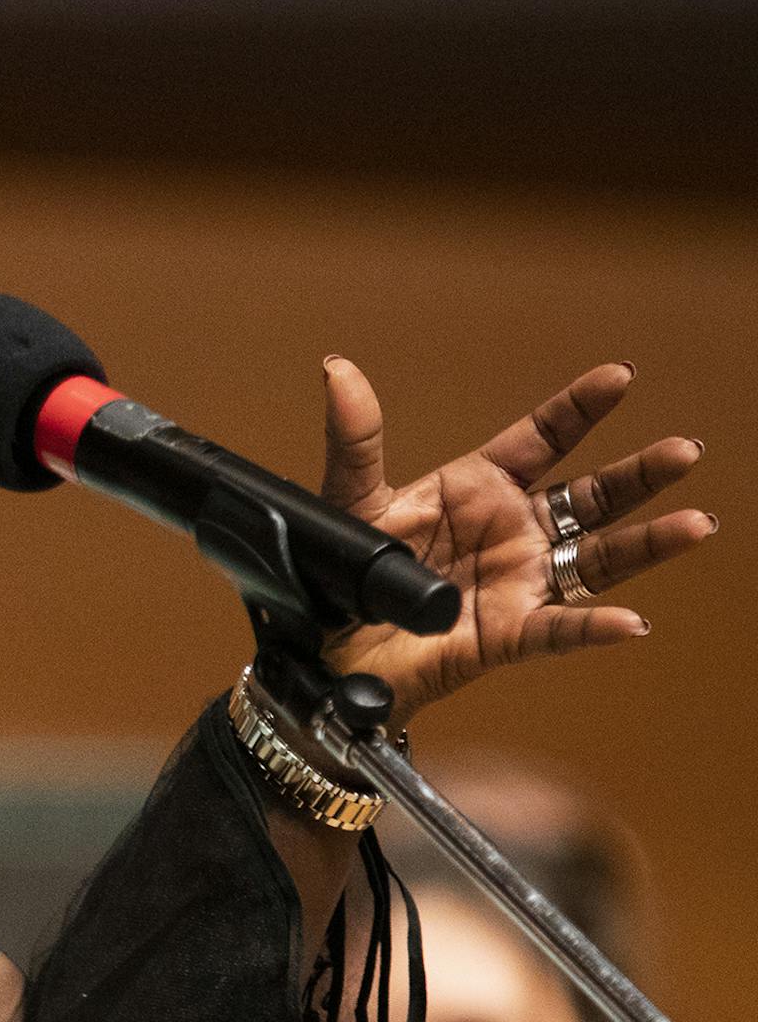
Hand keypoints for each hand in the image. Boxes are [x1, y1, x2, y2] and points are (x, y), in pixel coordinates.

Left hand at [316, 357, 715, 727]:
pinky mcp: (506, 635)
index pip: (542, 440)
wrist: (328, 650)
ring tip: (694, 524)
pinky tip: (627, 622)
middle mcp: (511, 532)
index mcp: (477, 490)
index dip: (579, 409)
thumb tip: (340, 372)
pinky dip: (591, 626)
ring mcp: (516, 582)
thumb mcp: (350, 500)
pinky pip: (557, 629)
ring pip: (595, 559)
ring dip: (646, 544)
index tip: (620, 377)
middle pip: (590, 497)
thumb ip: (355, 439)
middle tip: (684, 450)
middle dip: (639, 475)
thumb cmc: (346, 575)